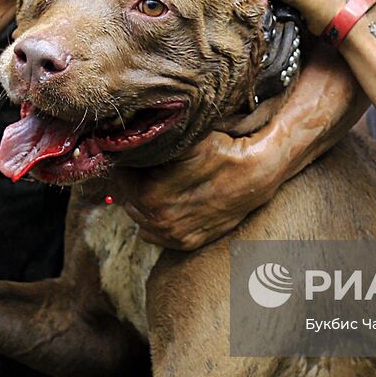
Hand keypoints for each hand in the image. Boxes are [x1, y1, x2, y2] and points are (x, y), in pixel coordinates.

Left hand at [111, 129, 285, 249]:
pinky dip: (158, 219)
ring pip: (139, 216)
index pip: (119, 175)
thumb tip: (126, 133)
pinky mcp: (186, 243)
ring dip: (144, 201)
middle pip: (126, 197)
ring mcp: (172, 235)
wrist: (256, 173)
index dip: (128, 161)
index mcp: (148, 193)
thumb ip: (150, 139)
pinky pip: (154, 234)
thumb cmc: (220, 149)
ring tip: (161, 182)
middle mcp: (157, 220)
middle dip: (134, 182)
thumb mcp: (181, 137)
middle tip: (150, 167)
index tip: (139, 153)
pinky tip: (171, 201)